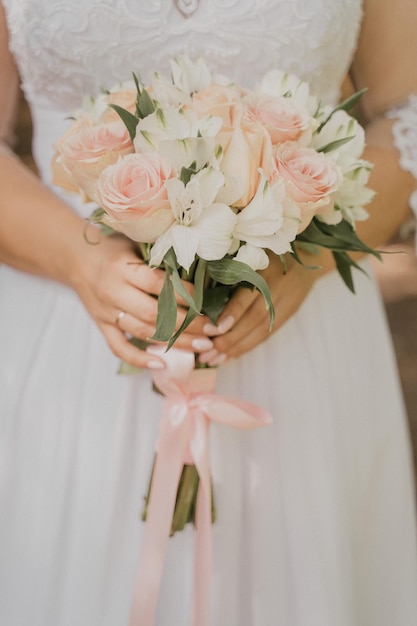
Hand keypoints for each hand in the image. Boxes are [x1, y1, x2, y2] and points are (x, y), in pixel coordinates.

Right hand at [70, 232, 212, 369]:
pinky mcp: (101, 326)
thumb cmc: (114, 248)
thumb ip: (159, 254)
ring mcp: (106, 312)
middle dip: (187, 325)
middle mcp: (113, 291)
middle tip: (213, 331)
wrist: (76, 259)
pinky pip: (119, 347)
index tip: (207, 301)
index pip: (158, 284)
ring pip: (143, 332)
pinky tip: (161, 364)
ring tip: (202, 347)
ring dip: (174, 342)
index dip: (185, 294)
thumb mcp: (134, 241)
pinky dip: (139, 359)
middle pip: (155, 313)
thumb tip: (200, 265)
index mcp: (122, 267)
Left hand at [198, 249, 332, 365]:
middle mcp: (277, 287)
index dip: (232, 314)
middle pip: (254, 319)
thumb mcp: (252, 255)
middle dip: (229, 339)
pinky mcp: (288, 314)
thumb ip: (232, 270)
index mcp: (264, 270)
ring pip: (260, 331)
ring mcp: (285, 302)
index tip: (214, 329)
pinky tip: (230, 356)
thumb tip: (201, 295)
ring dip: (236, 348)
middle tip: (206, 353)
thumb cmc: (269, 253)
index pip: (248, 296)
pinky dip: (247, 346)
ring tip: (214, 360)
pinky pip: (266, 334)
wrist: (309, 256)